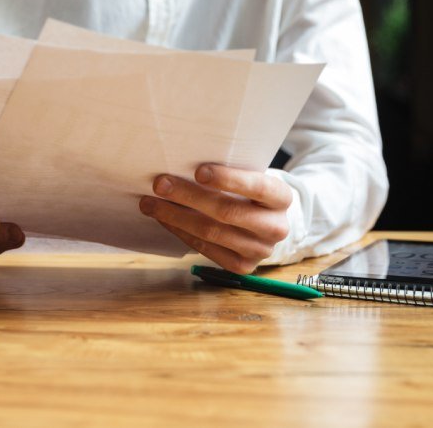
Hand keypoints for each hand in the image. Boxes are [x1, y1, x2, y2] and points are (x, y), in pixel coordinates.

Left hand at [139, 164, 290, 273]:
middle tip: (160, 183)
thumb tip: (181, 165)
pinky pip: (205, 248)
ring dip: (175, 216)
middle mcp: (276, 227)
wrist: (265, 223)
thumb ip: (228, 173)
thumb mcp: (249, 177)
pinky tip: (164, 219)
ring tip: (151, 203)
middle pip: (227, 211)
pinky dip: (180, 231)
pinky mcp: (242, 267)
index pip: (257, 186)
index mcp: (281, 197)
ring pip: (211, 232)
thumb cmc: (248, 192)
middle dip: (188, 196)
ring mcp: (260, 251)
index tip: (198, 171)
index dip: (228, 179)